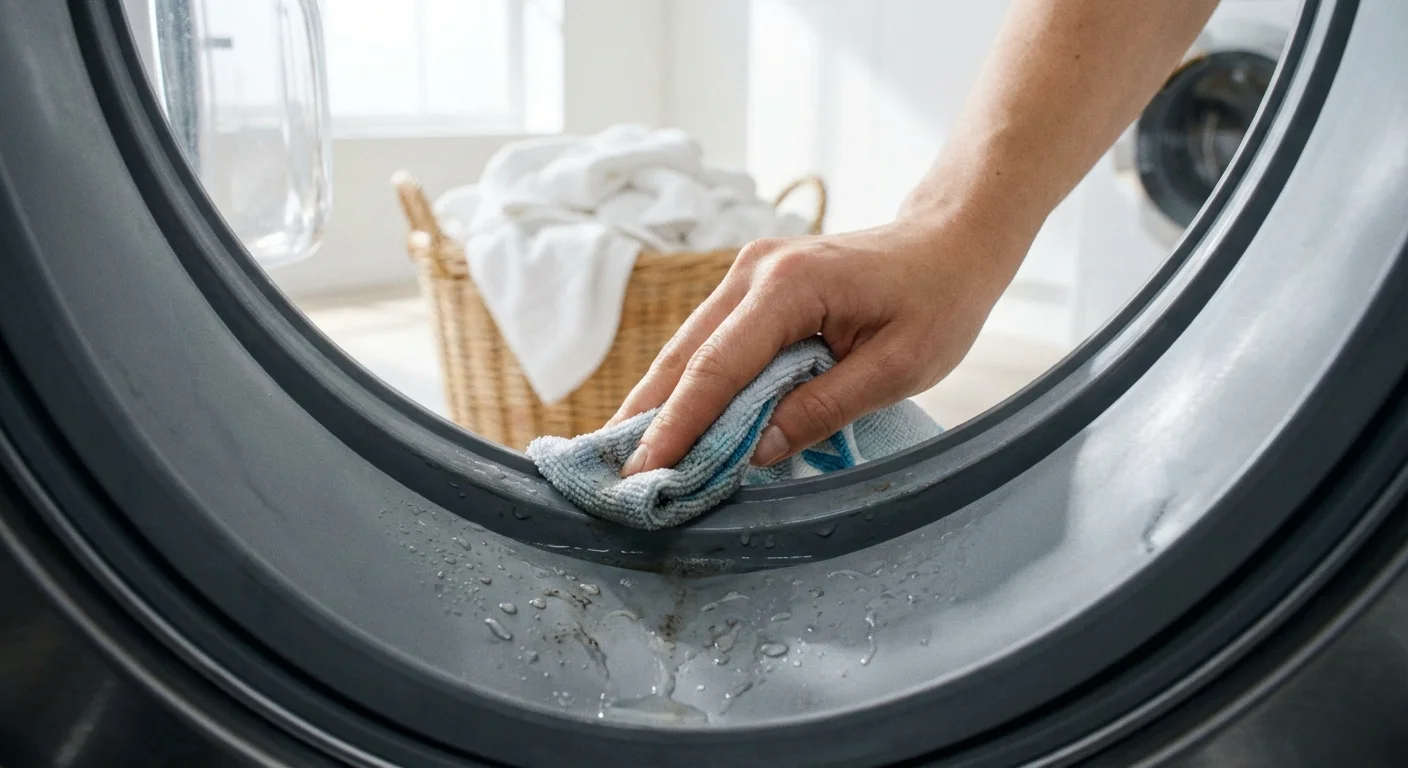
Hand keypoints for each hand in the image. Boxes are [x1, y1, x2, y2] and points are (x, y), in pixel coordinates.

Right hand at [610, 206, 1030, 475]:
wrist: (950, 241)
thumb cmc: (938, 302)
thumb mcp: (897, 368)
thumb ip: (821, 409)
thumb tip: (751, 452)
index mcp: (791, 286)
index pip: (717, 368)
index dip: (676, 427)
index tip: (643, 475)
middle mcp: (755, 271)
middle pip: (684, 356)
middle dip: (646, 420)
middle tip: (610, 478)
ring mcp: (748, 273)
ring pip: (688, 349)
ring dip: (659, 405)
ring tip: (626, 459)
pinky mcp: (753, 286)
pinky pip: (709, 343)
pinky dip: (687, 386)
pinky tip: (667, 423)